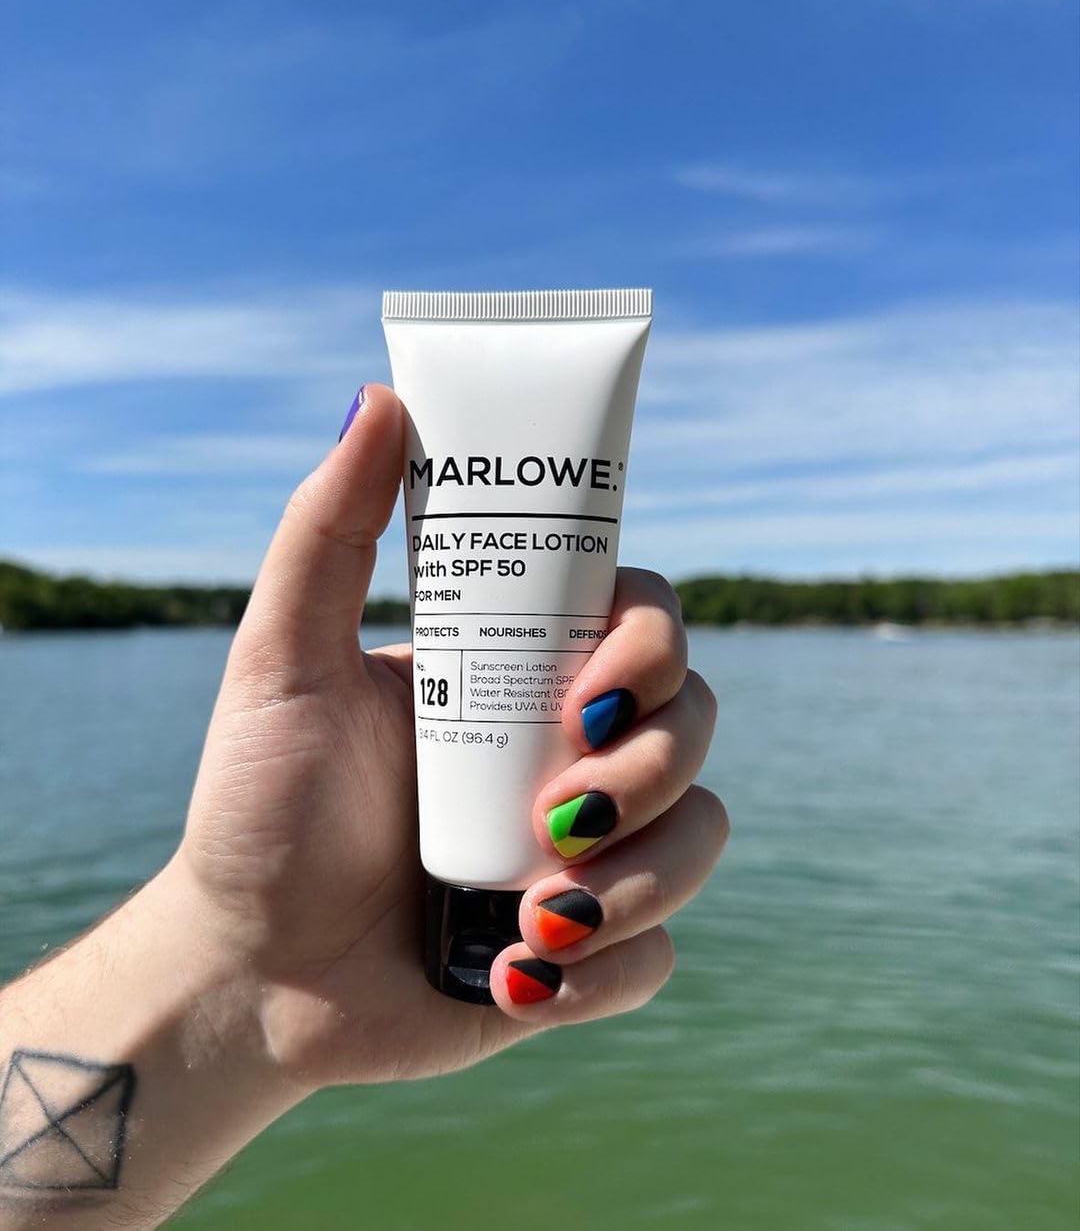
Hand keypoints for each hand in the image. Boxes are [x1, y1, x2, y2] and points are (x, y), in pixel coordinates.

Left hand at [178, 384, 727, 1087]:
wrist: (253, 972)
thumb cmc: (261, 807)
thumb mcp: (282, 660)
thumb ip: (327, 532)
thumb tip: (378, 397)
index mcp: (519, 675)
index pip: (643, 623)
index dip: (650, 645)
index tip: (587, 689)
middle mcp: (568, 754)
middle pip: (694, 721)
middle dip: (650, 765)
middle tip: (558, 808)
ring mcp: (587, 855)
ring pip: (700, 835)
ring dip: (642, 879)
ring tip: (535, 914)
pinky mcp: (587, 956)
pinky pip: (660, 954)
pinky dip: (611, 966)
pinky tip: (523, 976)